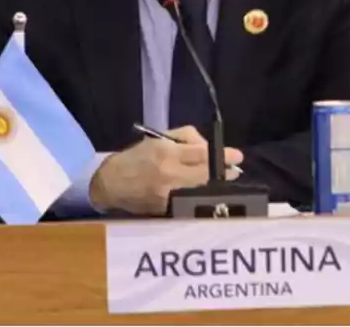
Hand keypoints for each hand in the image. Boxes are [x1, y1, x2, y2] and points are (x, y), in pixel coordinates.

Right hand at [89, 125, 242, 215]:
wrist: (111, 183)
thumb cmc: (137, 156)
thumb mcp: (158, 138)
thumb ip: (185, 138)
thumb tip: (208, 146)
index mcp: (167, 153)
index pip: (203, 154)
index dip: (224, 156)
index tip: (238, 156)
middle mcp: (170, 174)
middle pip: (207, 175)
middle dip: (224, 173)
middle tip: (235, 171)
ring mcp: (169, 194)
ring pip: (202, 191)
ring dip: (216, 187)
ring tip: (224, 183)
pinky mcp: (166, 209)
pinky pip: (190, 203)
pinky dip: (201, 199)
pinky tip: (207, 196)